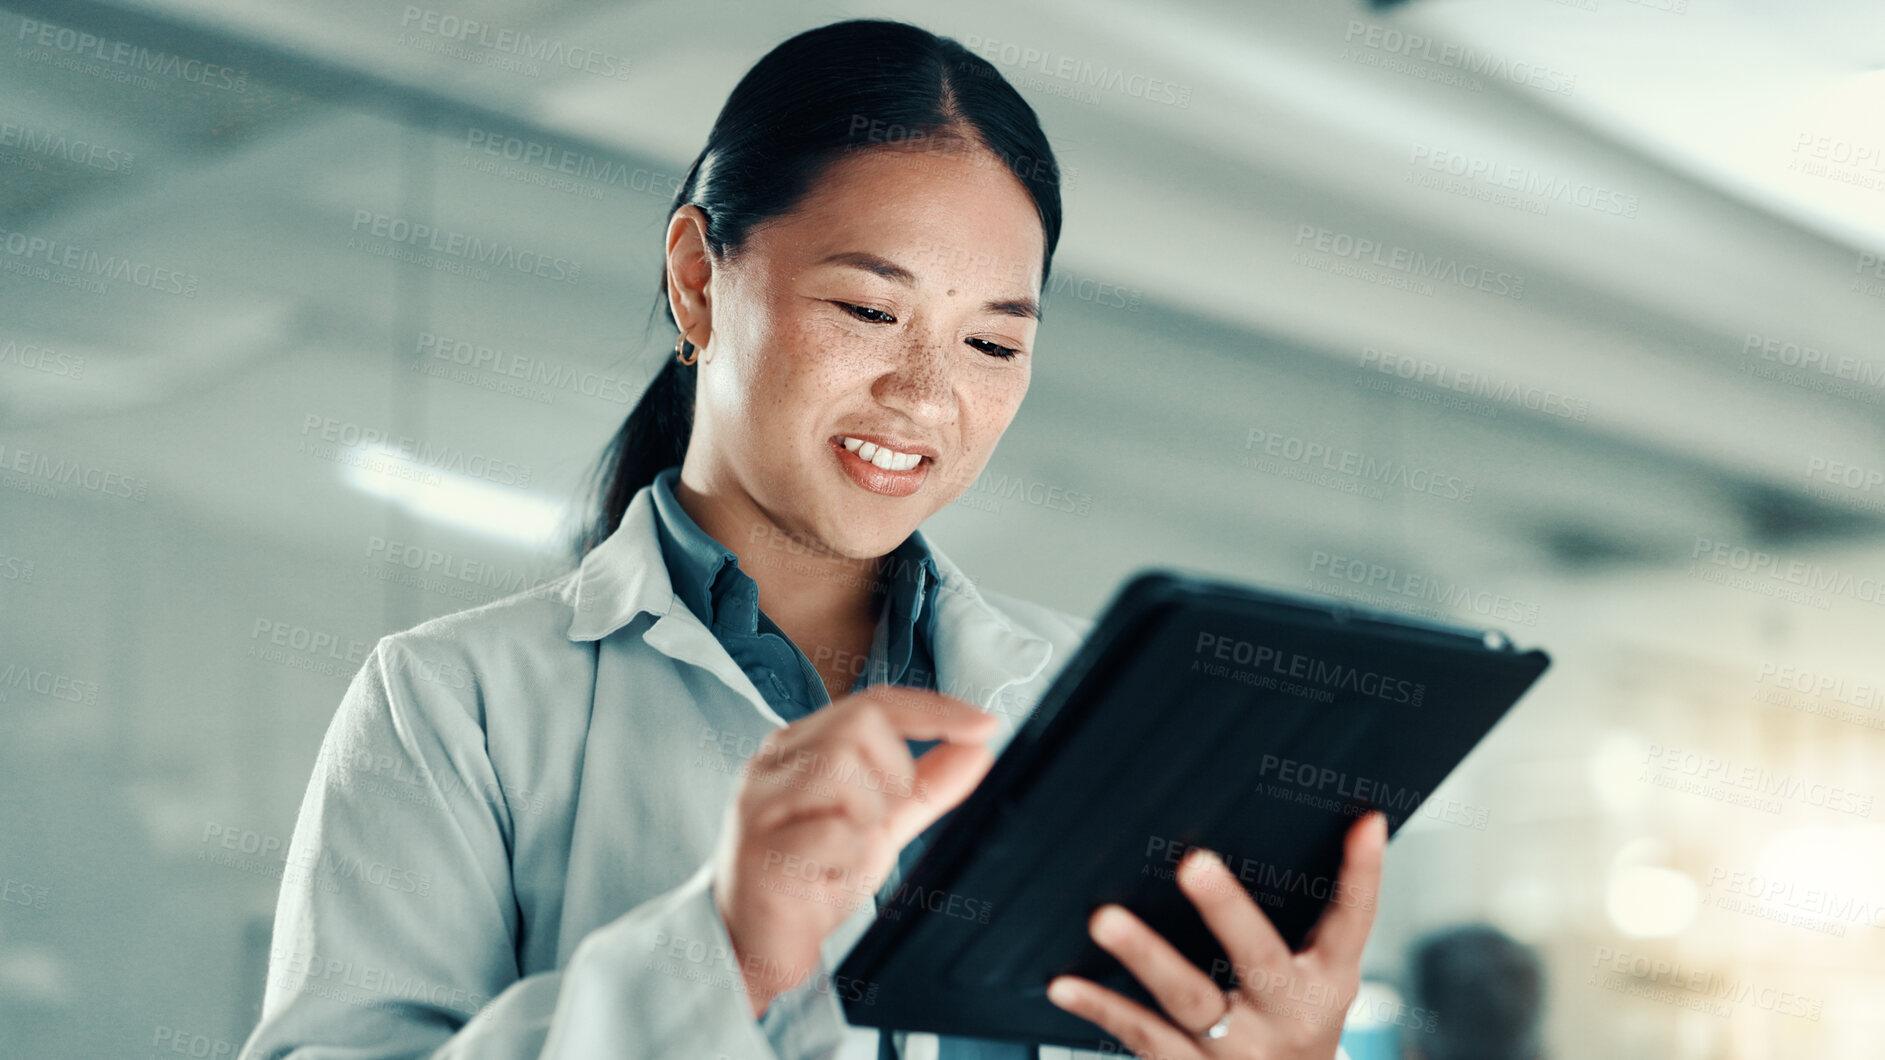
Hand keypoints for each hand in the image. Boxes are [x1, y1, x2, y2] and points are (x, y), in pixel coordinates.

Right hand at [711, 685, 998, 1016]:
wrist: (760, 947)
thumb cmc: (812, 877)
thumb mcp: (882, 823)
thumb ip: (926, 785)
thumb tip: (977, 746)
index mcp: (801, 746)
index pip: (874, 702)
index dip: (934, 709)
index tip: (984, 725)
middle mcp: (772, 764)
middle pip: (858, 725)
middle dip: (895, 773)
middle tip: (883, 820)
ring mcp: (759, 804)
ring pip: (840, 769)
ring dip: (869, 816)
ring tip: (848, 851)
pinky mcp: (757, 849)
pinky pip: (830, 832)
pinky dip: (848, 858)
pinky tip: (827, 877)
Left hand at [1046, 811, 1388, 1058]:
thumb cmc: (1297, 1024)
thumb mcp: (1323, 978)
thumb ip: (1318, 915)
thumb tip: (1335, 823)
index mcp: (1327, 981)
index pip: (1352, 922)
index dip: (1363, 873)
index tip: (1365, 823)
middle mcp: (1286, 1016)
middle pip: (1258, 958)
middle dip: (1227, 910)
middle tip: (1193, 863)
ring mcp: (1238, 1049)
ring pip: (1189, 999)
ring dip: (1146, 957)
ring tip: (1106, 918)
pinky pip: (1143, 1036)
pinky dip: (1102, 1009)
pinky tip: (1065, 984)